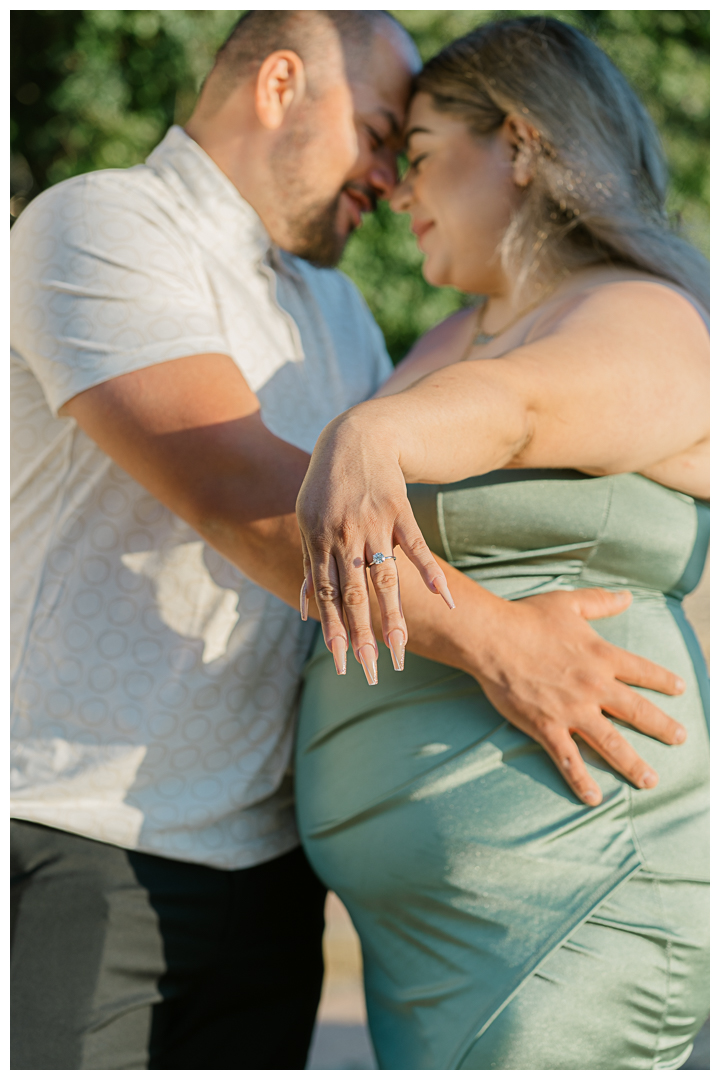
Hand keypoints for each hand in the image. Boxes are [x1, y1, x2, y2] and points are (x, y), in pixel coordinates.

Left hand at [296, 407, 453, 676]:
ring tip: (401, 649)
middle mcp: (344, 537)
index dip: (335, 631)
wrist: (353, 437)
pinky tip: (444, 600)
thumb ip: (308, 567)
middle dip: (363, 637)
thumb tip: (303, 611)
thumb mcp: (307, 522)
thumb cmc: (326, 485)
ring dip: (394, 618)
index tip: (342, 664)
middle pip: (356, 596)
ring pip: (385, 580)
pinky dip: (430, 574)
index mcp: (319, 542)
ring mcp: (373, 525)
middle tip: (373, 672)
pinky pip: (417, 548)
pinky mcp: (399, 512)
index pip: (327, 597)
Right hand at [471, 586, 686, 805]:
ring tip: (650, 780)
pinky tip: (593, 798)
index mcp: (602, 656)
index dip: (663, 681)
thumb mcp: (569, 602)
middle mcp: (594, 686)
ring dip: (633, 764)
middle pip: (637, 711)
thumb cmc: (528, 617)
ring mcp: (572, 710)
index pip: (642, 671)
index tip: (680, 690)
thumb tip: (628, 596)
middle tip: (680, 738)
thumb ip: (601, 601)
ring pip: (611, 743)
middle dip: (662, 727)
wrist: (492, 637)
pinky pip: (568, 759)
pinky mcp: (546, 726)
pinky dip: (581, 780)